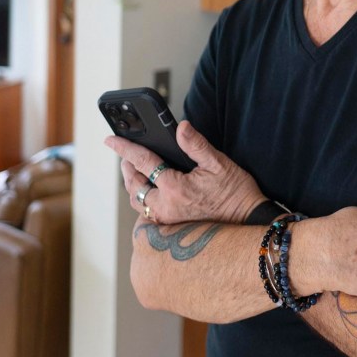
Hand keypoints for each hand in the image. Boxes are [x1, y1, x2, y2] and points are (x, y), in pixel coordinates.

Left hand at [105, 121, 265, 224]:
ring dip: (133, 185)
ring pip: (137, 202)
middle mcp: (165, 207)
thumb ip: (196, 144)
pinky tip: (150, 191)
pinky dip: (143, 200)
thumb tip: (181, 127)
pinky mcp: (171, 230)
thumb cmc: (236, 193)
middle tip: (125, 154)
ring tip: (135, 171)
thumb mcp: (219, 163)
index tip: (110, 139)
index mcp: (174, 188)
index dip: (124, 148)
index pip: (142, 162)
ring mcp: (167, 221)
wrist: (247, 221)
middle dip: (127, 167)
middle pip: (133, 185)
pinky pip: (147, 213)